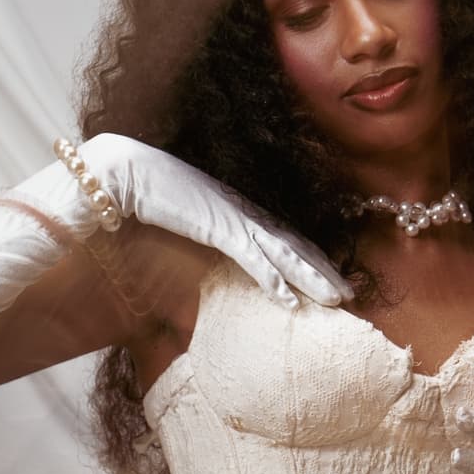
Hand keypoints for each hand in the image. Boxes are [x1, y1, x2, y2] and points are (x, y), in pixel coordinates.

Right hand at [62, 133, 352, 311]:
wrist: (122, 171)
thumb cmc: (144, 195)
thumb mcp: (181, 218)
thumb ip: (198, 234)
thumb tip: (203, 253)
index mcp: (236, 209)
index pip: (281, 236)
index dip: (308, 257)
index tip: (329, 276)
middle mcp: (242, 211)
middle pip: (294, 244)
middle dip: (324, 269)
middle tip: (351, 293)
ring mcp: (232, 218)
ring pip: (284, 253)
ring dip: (313, 277)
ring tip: (338, 299)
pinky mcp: (216, 227)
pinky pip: (253, 259)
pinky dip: (274, 280)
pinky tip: (291, 302)